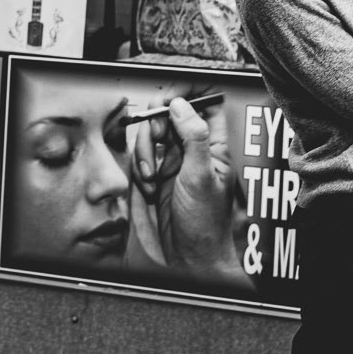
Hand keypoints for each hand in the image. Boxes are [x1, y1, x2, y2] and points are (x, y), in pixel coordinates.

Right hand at [128, 97, 243, 282]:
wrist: (189, 256)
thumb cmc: (205, 223)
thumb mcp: (200, 176)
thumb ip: (192, 137)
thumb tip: (181, 106)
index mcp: (212, 145)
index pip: (203, 105)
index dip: (186, 97)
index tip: (168, 101)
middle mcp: (192, 149)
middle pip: (168, 115)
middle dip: (155, 126)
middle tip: (155, 139)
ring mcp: (173, 161)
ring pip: (150, 135)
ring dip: (145, 154)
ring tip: (151, 177)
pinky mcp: (157, 175)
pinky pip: (141, 158)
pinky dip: (140, 170)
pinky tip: (148, 187)